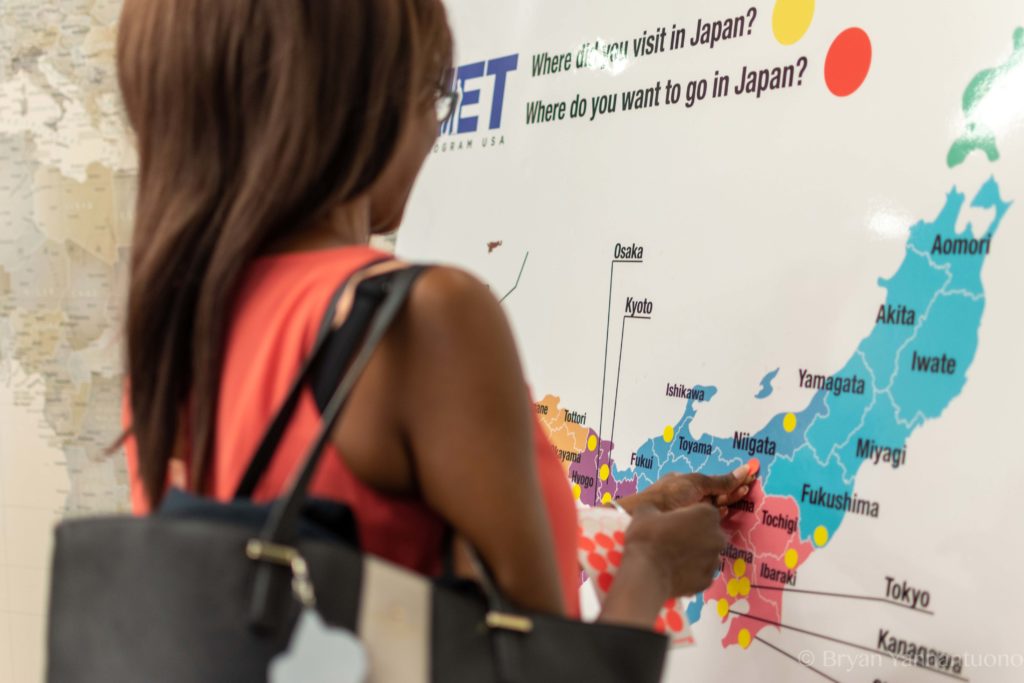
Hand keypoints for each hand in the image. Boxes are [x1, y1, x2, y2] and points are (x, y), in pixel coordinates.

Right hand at [598, 503, 726, 627]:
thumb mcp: (645, 512)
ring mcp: (714, 561)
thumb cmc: (648, 537)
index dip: (689, 516)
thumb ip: (656, 508)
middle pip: (709, 534)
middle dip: (695, 536)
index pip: (703, 511)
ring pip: (707, 555)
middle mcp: (717, 537)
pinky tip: (674, 574)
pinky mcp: (708, 581)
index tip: (674, 522)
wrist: (646, 574)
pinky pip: (701, 574)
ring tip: (673, 560)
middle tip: (673, 541)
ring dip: (694, 555)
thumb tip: (654, 513)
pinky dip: (691, 574)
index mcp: (706, 515)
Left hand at [619, 465, 754, 516]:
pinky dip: (719, 515)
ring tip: (742, 494)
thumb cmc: (670, 495)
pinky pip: (708, 520)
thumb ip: (720, 481)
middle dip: (731, 491)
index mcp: (684, 484)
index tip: (747, 479)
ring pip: (713, 508)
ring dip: (727, 502)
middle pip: (714, 495)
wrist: (648, 517)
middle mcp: (686, 498)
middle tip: (748, 488)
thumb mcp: (696, 483)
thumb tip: (744, 469)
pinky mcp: (689, 529)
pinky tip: (726, 511)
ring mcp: (687, 514)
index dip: (728, 481)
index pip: (711, 482)